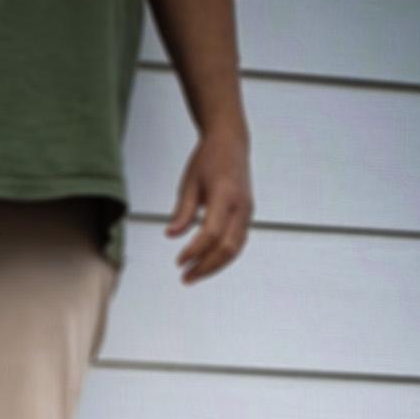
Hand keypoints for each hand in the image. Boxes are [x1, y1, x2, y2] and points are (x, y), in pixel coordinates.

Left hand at [166, 123, 252, 283]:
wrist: (231, 142)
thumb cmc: (210, 157)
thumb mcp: (189, 182)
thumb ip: (182, 211)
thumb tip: (172, 235)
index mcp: (225, 194)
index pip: (212, 232)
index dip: (195, 251)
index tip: (180, 261)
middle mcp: (241, 205)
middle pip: (227, 247)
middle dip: (205, 266)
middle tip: (186, 277)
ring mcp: (247, 211)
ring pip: (235, 249)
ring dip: (214, 266)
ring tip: (194, 274)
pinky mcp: (247, 215)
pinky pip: (238, 243)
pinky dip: (223, 257)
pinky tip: (207, 263)